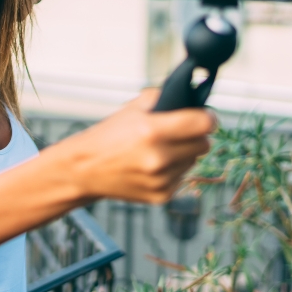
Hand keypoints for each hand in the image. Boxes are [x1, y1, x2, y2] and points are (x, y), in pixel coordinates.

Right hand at [52, 90, 215, 203]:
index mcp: (153, 131)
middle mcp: (160, 158)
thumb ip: (163, 97)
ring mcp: (161, 180)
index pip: (204, 124)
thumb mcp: (132, 108)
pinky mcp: (161, 196)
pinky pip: (182, 178)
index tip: (203, 117)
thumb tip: (191, 96)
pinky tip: (153, 167)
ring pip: (193, 162)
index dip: (207, 118)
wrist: (84, 169)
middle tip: (178, 133)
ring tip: (159, 150)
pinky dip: (173, 171)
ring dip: (183, 154)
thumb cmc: (108, 136)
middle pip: (204, 144)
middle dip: (194, 136)